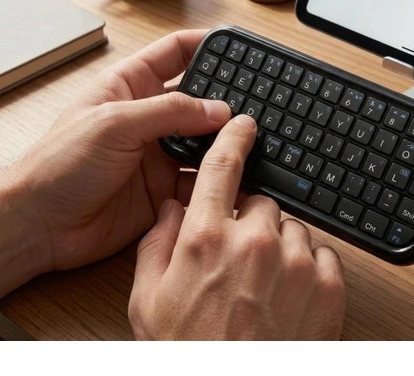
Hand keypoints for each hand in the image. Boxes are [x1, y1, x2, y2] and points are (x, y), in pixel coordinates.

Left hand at [0, 30, 230, 302]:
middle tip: (258, 99)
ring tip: (254, 138)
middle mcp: (148, 116)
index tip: (239, 47)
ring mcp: (157, 152)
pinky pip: (200, 178)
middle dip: (226, 98)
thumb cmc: (60, 163)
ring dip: (225, 140)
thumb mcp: (114, 124)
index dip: (206, 46)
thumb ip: (169, 112)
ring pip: (204, 140)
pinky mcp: (163, 187)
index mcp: (130, 86)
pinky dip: (219, 177)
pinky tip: (237, 175)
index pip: (175, 53)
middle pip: (197, 98)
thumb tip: (218, 109)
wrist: (41, 224)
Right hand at [129, 114, 345, 339]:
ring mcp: (294, 262)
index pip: (222, 167)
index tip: (243, 124)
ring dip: (277, 245)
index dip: (233, 138)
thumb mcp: (148, 298)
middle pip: (259, 201)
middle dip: (247, 220)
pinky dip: (307, 266)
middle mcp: (252, 241)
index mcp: (205, 238)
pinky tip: (286, 294)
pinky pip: (322, 253)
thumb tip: (171, 207)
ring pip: (290, 227)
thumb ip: (156, 242)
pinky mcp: (327, 286)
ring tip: (260, 283)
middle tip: (237, 255)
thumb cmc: (187, 351)